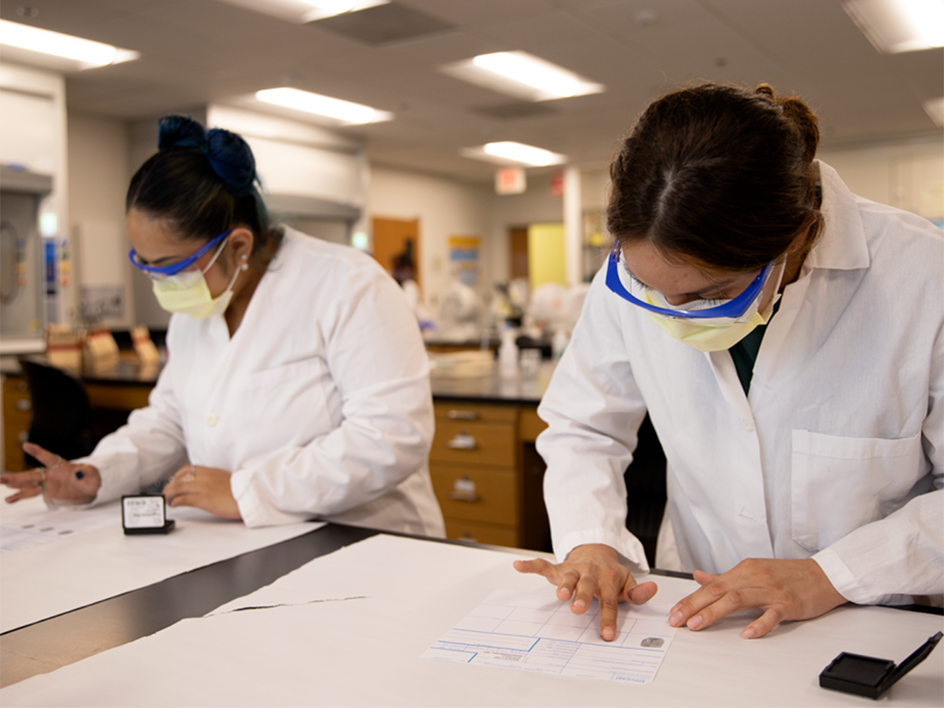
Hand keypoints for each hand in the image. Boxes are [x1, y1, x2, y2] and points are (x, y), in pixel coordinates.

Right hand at [1, 442, 99, 503]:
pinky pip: (31, 493)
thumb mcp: (93, 475)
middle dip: (17, 476)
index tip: (26, 445)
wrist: (88, 487)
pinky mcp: (46, 490)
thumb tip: (79, 473)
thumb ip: (87, 473)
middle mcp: (50, 472)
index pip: (48, 457)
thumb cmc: (90, 477)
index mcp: (61, 465)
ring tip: (2, 483)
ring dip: (15, 484)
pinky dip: (20, 496)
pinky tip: (9, 500)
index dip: (38, 452)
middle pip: (32, 474)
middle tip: (2, 478)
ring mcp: (47, 481)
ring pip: (28, 483)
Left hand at [162, 464, 240, 519]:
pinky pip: (183, 499)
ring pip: (177, 488)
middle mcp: (204, 477)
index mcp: (210, 471)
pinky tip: (174, 504)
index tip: (174, 481)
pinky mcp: (202, 499)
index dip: (177, 476)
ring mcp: (202, 488)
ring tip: (167, 500)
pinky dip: (175, 502)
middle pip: (179, 478)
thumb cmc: (241, 490)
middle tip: (167, 492)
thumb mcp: (226, 479)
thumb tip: (208, 485)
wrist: (249, 496)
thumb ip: (214, 479)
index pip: (188, 469)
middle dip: (170, 486)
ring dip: (169, 494)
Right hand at [514, 544, 657, 640]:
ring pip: (568, 576)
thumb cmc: (610, 574)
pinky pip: (543, 565)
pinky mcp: (559, 567)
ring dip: (563, 584)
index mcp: (607, 580)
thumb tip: (652, 590)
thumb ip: (638, 592)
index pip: (609, 601)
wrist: (596, 551)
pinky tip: (519, 566)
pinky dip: (530, 565)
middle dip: (582, 597)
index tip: (606, 635)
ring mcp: (574, 570)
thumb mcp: (627, 582)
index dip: (608, 618)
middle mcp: (589, 574)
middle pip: (587, 587)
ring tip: (559, 594)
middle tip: (578, 609)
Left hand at [669, 558, 847, 638]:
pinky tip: (747, 634)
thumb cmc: (787, 574)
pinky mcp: (788, 603)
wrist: (823, 575)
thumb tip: (698, 577)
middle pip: (718, 591)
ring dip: (715, 612)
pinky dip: (759, 624)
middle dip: (694, 606)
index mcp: (743, 570)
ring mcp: (771, 590)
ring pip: (738, 599)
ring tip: (698, 625)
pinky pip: (772, 614)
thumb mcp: (752, 571)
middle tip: (677, 620)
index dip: (690, 599)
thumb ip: (724, 577)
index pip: (711, 586)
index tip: (674, 612)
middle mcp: (754, 577)